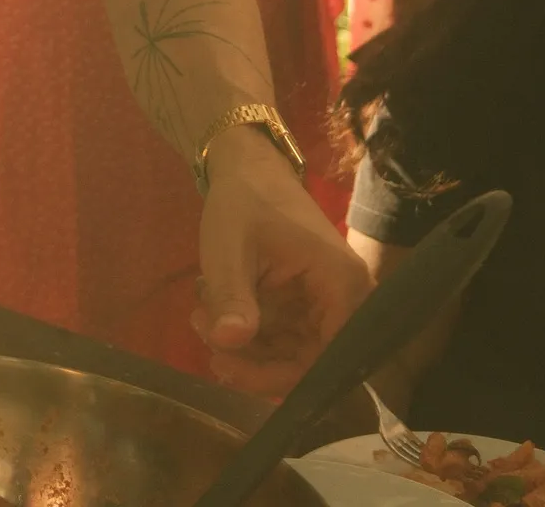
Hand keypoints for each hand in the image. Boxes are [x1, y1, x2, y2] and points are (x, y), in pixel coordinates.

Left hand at [191, 129, 369, 392]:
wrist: (245, 168)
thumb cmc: (243, 201)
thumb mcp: (228, 247)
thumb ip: (232, 295)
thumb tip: (229, 342)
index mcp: (342, 285)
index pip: (326, 359)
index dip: (280, 376)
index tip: (229, 368)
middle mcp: (345, 301)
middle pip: (306, 361)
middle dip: (251, 360)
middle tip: (205, 342)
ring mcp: (324, 303)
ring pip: (287, 351)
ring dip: (242, 345)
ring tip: (199, 317)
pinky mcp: (303, 302)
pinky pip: (279, 335)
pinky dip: (245, 330)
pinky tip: (210, 312)